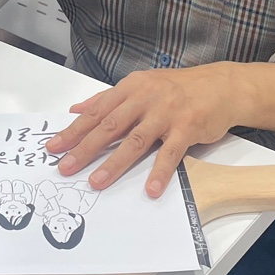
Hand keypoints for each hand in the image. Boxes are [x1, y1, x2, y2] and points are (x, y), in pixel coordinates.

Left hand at [45, 64, 240, 198]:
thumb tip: (77, 110)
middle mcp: (145, 98)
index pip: (96, 111)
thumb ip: (108, 99)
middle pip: (110, 126)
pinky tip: (151, 189)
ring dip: (115, 163)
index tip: (54, 146)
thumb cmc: (177, 88)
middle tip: (66, 167)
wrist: (220, 86)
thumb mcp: (141, 85)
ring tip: (97, 182)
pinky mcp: (187, 128)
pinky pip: (170, 153)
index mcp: (131, 88)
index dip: (73, 130)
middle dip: (85, 148)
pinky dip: (160, 172)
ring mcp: (166, 113)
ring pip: (136, 141)